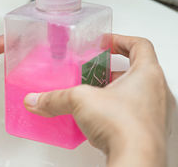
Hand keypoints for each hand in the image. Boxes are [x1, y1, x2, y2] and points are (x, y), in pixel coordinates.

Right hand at [24, 35, 175, 166]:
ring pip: (135, 93)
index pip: (139, 45)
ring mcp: (155, 113)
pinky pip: (132, 114)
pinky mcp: (148, 132)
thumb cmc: (126, 127)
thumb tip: (37, 99)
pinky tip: (97, 118)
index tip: (104, 43)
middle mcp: (157, 92)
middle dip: (111, 69)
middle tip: (94, 70)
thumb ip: (55, 97)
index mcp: (147, 74)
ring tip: (92, 94)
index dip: (120, 40)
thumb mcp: (80, 101)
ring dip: (113, 91)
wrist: (137, 161)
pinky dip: (115, 112)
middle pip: (136, 70)